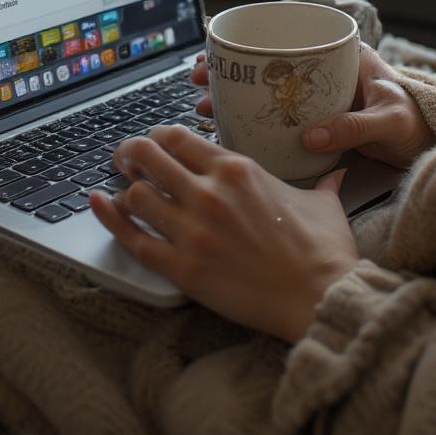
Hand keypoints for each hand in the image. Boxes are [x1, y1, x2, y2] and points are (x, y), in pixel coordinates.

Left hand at [89, 124, 358, 342]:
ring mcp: (193, 231)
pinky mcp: (183, 269)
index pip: (178, 137)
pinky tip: (99, 207)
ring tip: (121, 192)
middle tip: (127, 161)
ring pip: (135, 196)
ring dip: (124, 191)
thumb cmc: (322, 251)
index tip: (155, 143)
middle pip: (148, 156)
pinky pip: (133, 240)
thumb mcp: (324, 204)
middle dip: (131, 154)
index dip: (159, 137)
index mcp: (237, 169)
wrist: (319, 297)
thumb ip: (322, 183)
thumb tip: (336, 174)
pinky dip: (110, 221)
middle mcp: (209, 193)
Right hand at [190, 46, 434, 168]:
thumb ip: (355, 126)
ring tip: (204, 106)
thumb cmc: (415, 121)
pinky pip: (275, 111)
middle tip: (197, 77)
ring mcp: (314, 92)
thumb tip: (313, 135)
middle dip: (228, 67)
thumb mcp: (388, 120)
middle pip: (265, 58)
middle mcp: (322, 68)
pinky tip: (227, 127)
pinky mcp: (312, 117)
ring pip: (264, 85)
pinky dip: (249, 117)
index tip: (218, 47)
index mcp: (341, 52)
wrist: (427, 142)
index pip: (289, 32)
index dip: (249, 36)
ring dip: (232, 94)